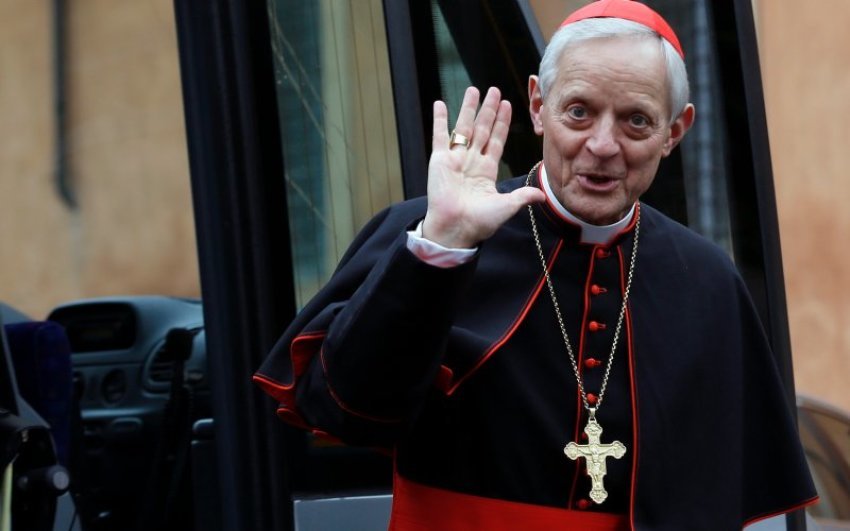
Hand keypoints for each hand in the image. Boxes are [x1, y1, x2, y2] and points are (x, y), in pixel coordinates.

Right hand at [422, 87, 544, 248]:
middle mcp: (471, 162)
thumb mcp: (506, 207)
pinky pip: (439, 136)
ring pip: (464, 127)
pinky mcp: (439, 161)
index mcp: (486, 171)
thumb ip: (523, 196)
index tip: (507, 105)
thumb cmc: (479, 223)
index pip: (496, 140)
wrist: (455, 229)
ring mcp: (455, 159)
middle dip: (489, 110)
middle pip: (482, 129)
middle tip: (494, 90)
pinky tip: (440, 104)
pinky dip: (440, 120)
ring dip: (468, 109)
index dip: (502, 123)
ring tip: (473, 90)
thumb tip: (542, 196)